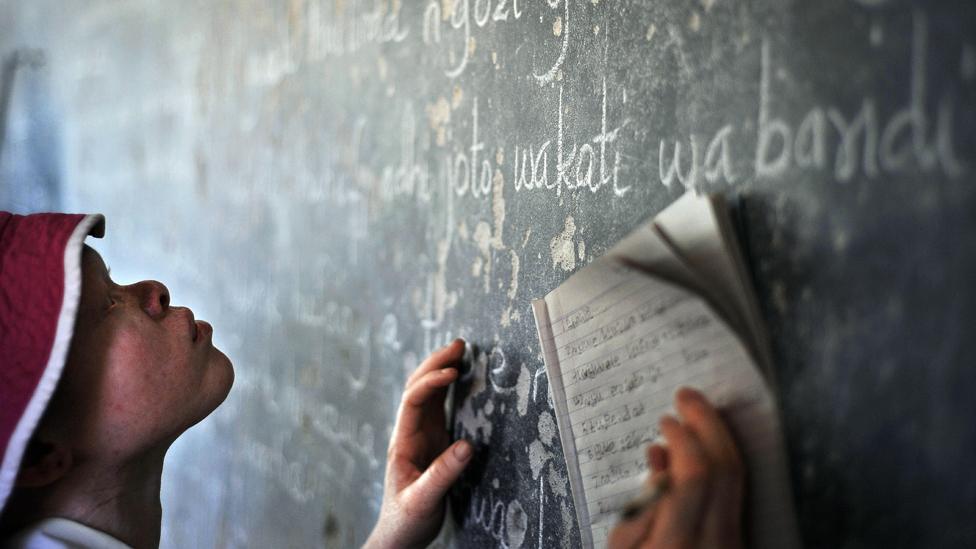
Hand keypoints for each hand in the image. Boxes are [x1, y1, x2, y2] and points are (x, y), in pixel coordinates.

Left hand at [365, 339, 472, 548]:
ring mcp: (420, 435)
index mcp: (403, 443)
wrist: (399, 536)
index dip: (431, 383)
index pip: (413, 401)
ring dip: (440, 370)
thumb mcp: (423, 501)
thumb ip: (443, 475)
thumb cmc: (406, 520)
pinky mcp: (431, 441)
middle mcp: (409, 433)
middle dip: (435, 364)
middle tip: (459, 344)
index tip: (453, 373)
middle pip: (417, 388)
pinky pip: (438, 407)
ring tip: (460, 351)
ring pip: (427, 394)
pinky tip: (459, 376)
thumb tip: (467, 446)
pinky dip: (448, 388)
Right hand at [609, 388, 744, 548]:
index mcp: (677, 544)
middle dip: (709, 425)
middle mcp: (717, 545)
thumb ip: (641, 507)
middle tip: (689, 397)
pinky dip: (717, 470)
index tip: (668, 417)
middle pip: (726, 470)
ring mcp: (733, 548)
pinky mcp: (738, 547)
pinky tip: (696, 458)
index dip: (685, 437)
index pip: (696, 473)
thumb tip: (661, 460)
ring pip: (737, 482)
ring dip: (716, 443)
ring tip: (692, 420)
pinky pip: (733, 500)